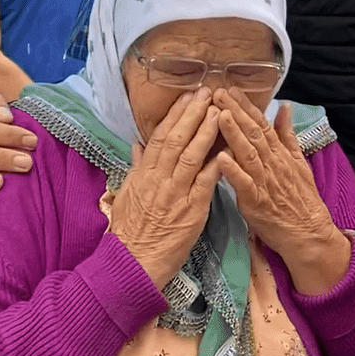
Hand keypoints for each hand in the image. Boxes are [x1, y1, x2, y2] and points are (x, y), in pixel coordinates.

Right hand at [106, 88, 222, 286]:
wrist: (133, 262)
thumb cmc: (130, 231)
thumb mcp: (127, 194)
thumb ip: (136, 167)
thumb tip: (137, 145)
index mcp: (143, 174)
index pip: (159, 137)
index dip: (175, 115)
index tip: (187, 97)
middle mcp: (158, 179)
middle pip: (176, 139)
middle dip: (193, 114)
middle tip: (207, 93)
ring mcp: (175, 193)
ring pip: (191, 155)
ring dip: (206, 132)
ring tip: (219, 111)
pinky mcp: (192, 210)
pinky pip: (205, 182)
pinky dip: (216, 165)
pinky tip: (228, 149)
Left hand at [212, 89, 350, 292]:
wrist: (308, 232)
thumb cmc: (301, 199)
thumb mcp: (299, 162)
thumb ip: (288, 135)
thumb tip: (285, 107)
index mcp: (279, 153)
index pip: (262, 124)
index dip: (246, 105)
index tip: (231, 89)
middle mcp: (272, 163)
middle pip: (253, 133)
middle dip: (235, 111)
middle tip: (218, 92)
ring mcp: (264, 181)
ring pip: (248, 153)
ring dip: (234, 134)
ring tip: (219, 115)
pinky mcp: (257, 201)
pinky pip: (244, 184)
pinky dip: (233, 170)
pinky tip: (221, 157)